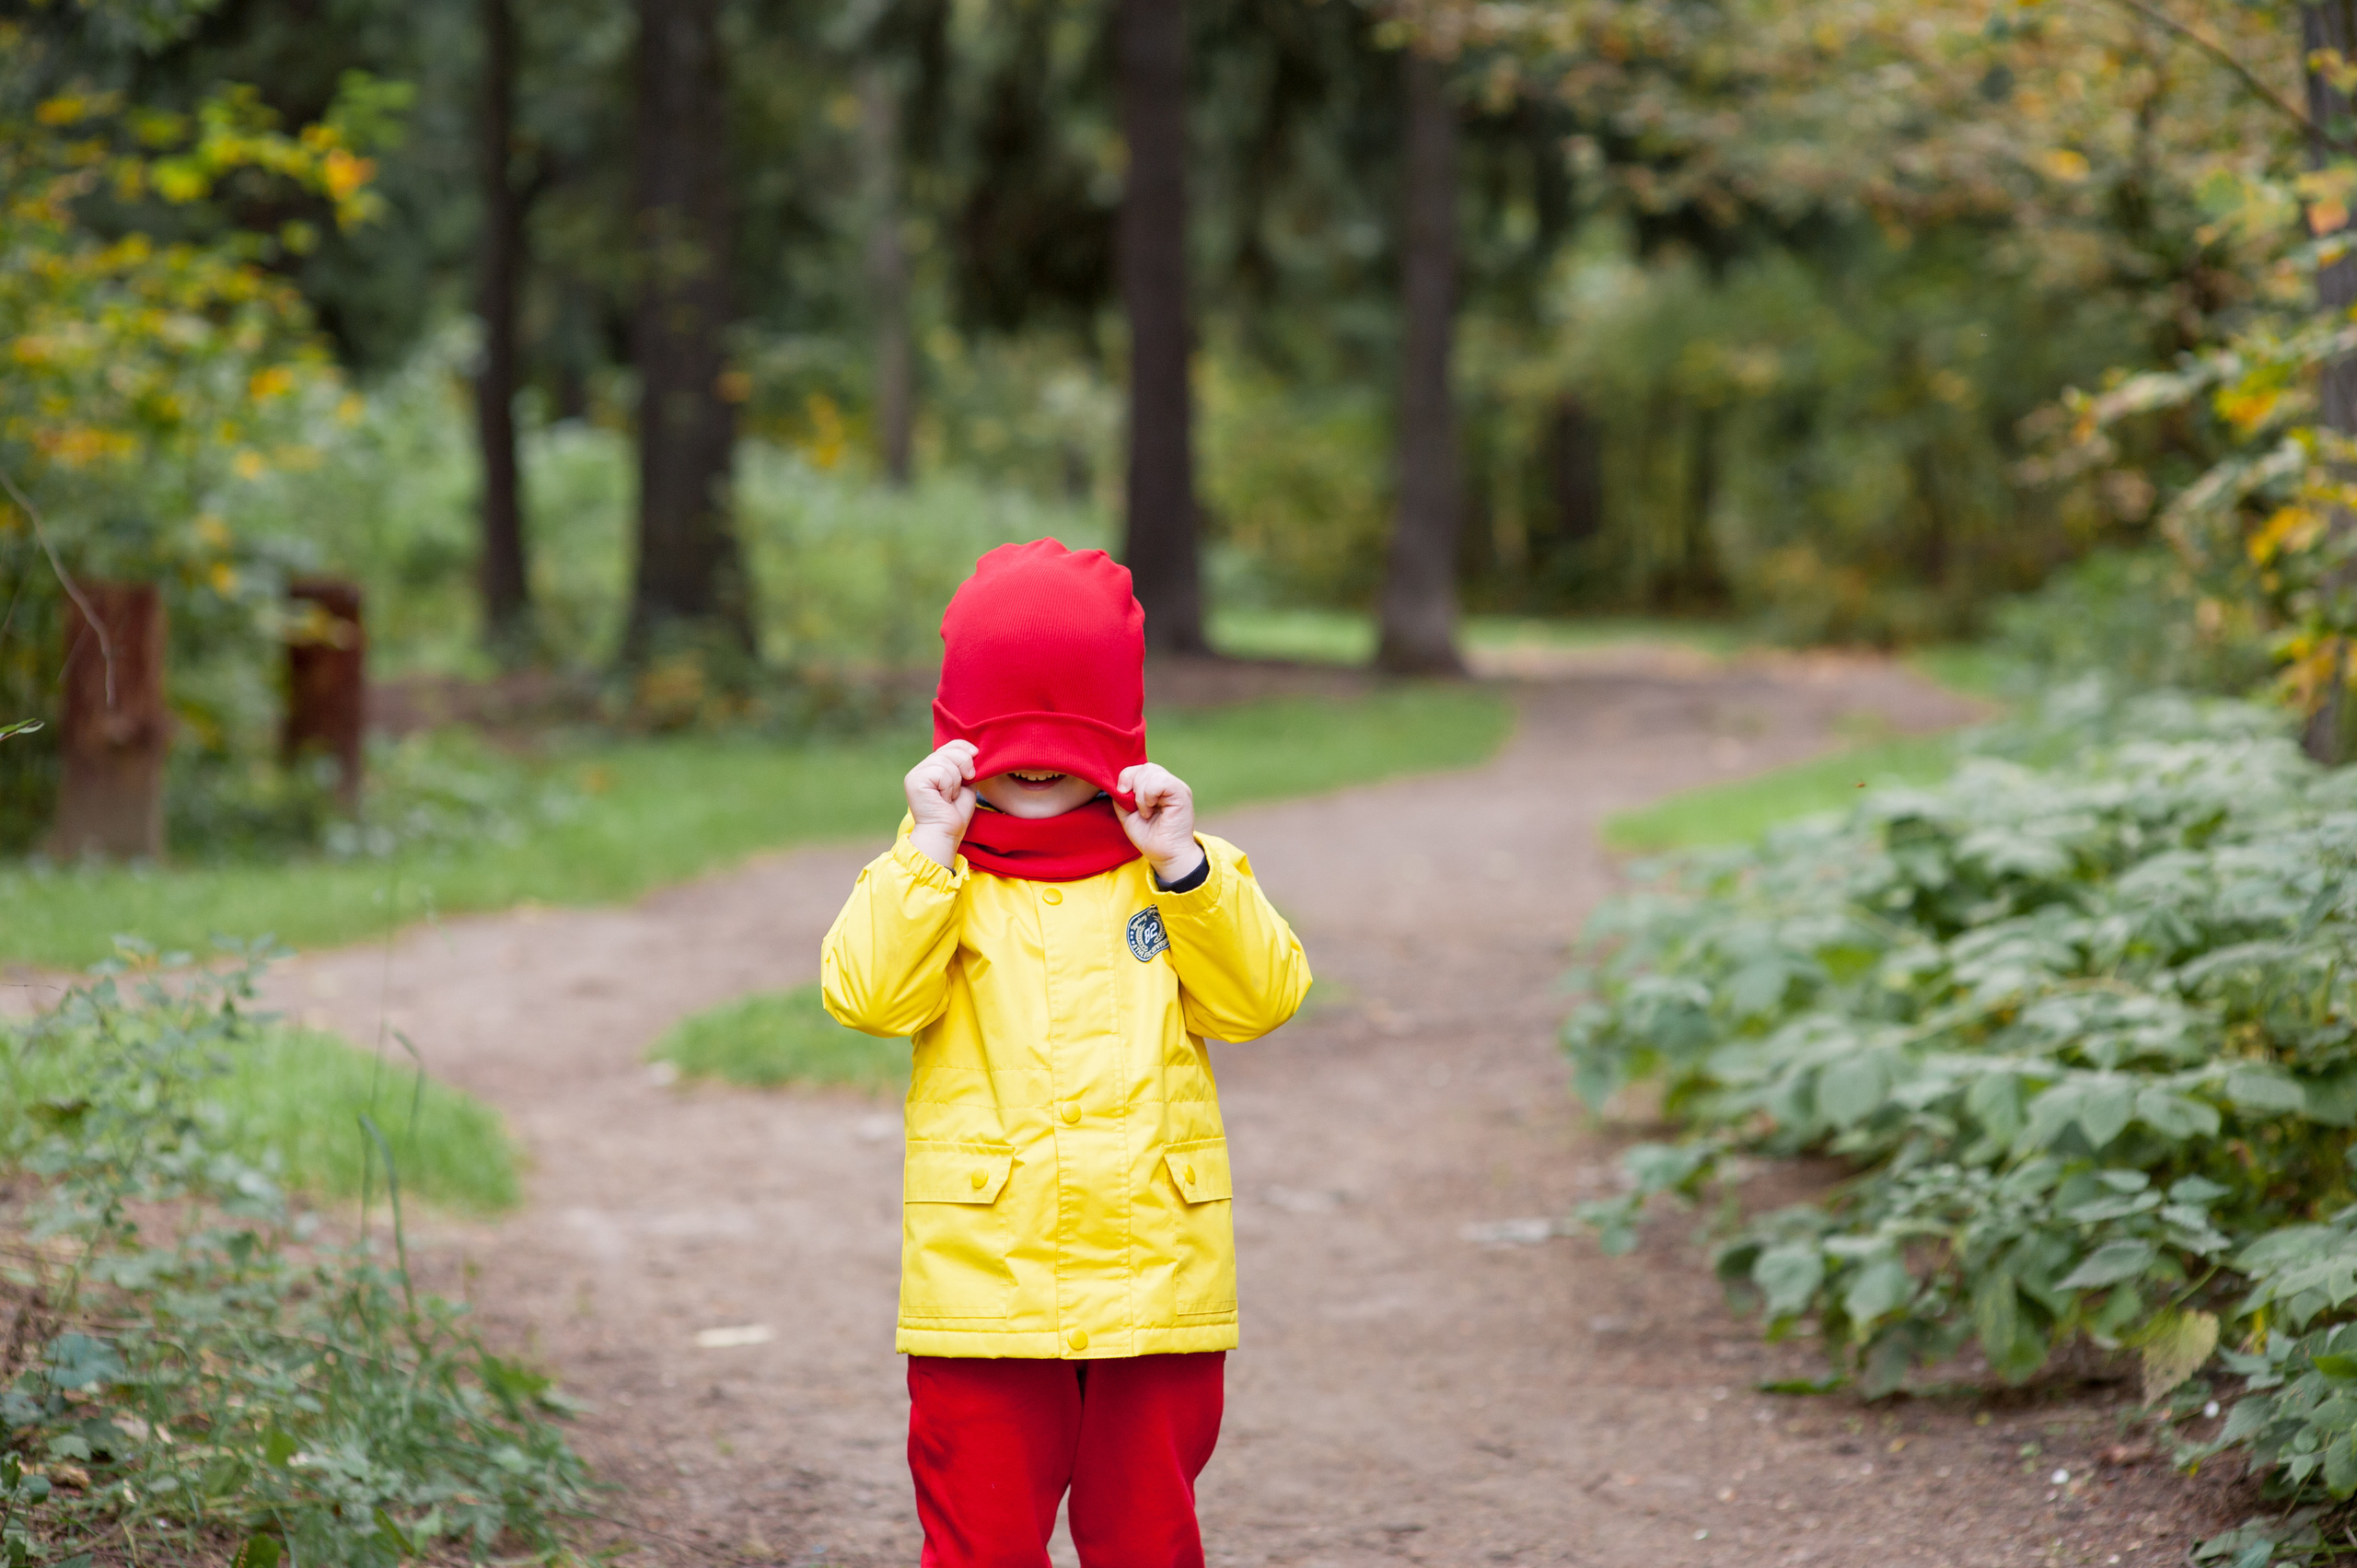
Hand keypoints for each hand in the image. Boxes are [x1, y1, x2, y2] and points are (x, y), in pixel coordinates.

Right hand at [905, 740, 978, 868]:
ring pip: (945, 762)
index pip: (950, 745)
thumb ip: (965, 767)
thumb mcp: (965, 785)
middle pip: (949, 750)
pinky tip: (943, 799)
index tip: (976, 756)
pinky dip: (948, 787)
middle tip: (962, 787)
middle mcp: (921, 768)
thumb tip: (972, 750)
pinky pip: (940, 772)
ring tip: (949, 797)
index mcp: (932, 768)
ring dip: (955, 782)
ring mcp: (916, 774)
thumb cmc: (955, 813)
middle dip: (964, 766)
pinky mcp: (914, 780)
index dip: (964, 747)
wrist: (945, 833)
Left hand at [1115, 764, 1204, 884]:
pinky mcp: (1181, 793)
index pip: (1139, 768)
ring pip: (1151, 771)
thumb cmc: (1149, 837)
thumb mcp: (1128, 814)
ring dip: (1141, 794)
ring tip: (1146, 812)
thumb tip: (1120, 784)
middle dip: (1132, 785)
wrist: (1166, 856)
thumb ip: (1122, 797)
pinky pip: (1161, 781)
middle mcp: (1169, 784)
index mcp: (1157, 786)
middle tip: (1136, 808)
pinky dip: (1149, 795)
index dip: (1126, 778)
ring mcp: (1177, 787)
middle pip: (1145, 767)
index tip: (1122, 795)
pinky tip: (1151, 809)